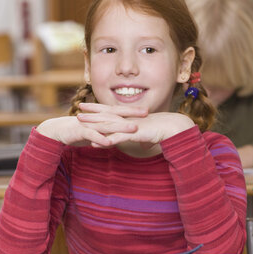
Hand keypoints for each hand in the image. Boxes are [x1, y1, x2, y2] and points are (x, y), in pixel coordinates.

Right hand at [37, 104, 146, 146]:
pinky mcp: (80, 131)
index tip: (147, 111)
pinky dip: (100, 139)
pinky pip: (92, 135)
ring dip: (120, 127)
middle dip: (131, 114)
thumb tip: (117, 140)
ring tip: (134, 128)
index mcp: (101, 116)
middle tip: (146, 113)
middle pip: (117, 114)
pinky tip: (109, 143)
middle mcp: (97, 117)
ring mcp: (89, 123)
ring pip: (107, 124)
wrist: (56, 131)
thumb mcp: (95, 133)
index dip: (133, 110)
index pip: (120, 111)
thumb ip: (106, 135)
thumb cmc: (78, 131)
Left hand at [77, 104, 194, 146]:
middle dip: (91, 112)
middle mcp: (129, 119)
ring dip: (93, 123)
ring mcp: (130, 126)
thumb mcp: (151, 136)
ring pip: (108, 124)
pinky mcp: (134, 134)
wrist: (174, 128)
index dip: (100, 108)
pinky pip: (116, 138)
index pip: (113, 111)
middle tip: (78, 108)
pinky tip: (94, 144)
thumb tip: (143, 147)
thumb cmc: (165, 131)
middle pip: (107, 114)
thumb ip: (144, 140)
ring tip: (79, 122)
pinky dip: (105, 141)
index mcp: (132, 117)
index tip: (89, 106)